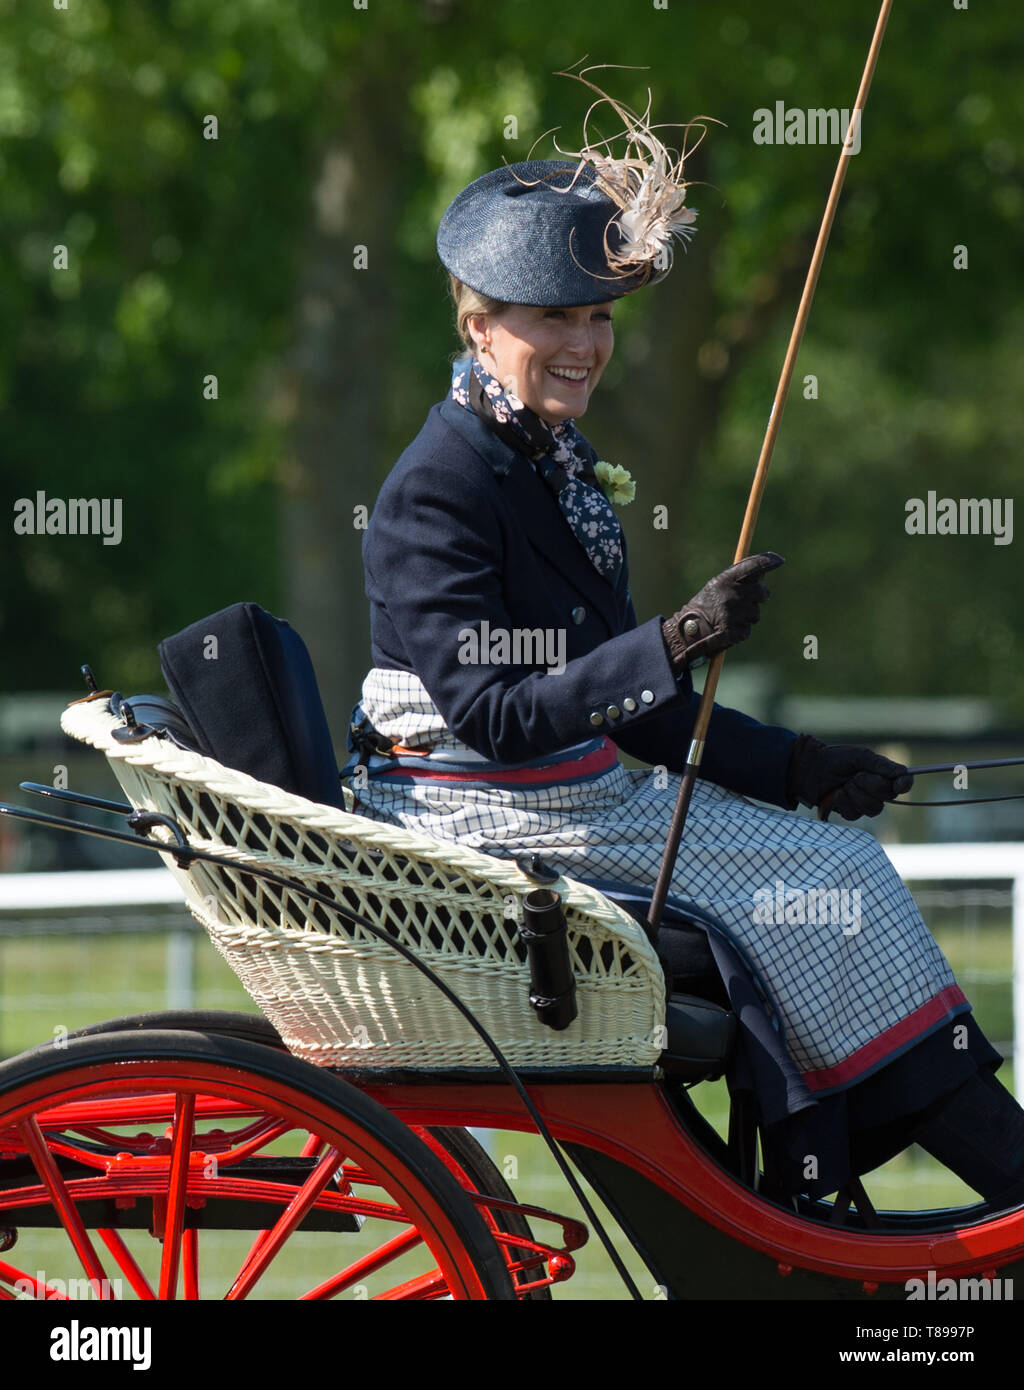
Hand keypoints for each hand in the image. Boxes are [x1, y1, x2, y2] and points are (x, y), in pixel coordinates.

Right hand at [662, 552, 783, 672]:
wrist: (687, 632)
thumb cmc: (704, 607)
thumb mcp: (716, 587)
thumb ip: (737, 580)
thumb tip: (763, 571)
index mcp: (725, 580)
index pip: (753, 566)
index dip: (769, 561)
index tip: (780, 560)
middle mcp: (731, 594)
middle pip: (762, 592)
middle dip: (759, 597)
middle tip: (748, 601)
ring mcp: (733, 613)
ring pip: (756, 614)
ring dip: (747, 618)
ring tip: (729, 619)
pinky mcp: (733, 631)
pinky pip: (747, 630)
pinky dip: (740, 632)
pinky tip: (727, 630)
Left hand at [786, 734, 912, 819]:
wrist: (810, 769)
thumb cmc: (835, 759)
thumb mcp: (858, 757)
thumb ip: (880, 764)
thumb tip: (903, 773)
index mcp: (882, 774)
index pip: (904, 782)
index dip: (904, 784)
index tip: (899, 785)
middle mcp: (877, 790)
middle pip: (888, 796)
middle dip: (870, 785)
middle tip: (855, 777)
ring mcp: (864, 803)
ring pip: (873, 808)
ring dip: (856, 795)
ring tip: (844, 785)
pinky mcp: (850, 813)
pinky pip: (855, 814)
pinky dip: (844, 803)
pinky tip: (836, 794)